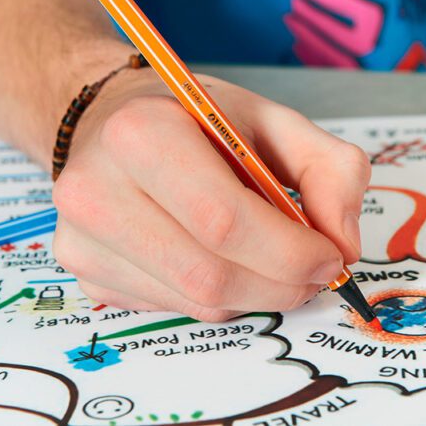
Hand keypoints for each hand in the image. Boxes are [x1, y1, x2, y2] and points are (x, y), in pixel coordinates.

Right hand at [52, 69, 370, 321]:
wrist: (110, 120)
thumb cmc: (192, 119)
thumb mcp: (272, 120)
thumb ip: (329, 170)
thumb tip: (344, 244)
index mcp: (141, 133)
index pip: (223, 220)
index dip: (290, 251)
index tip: (330, 256)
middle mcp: (95, 189)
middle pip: (210, 275)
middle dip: (281, 284)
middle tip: (315, 272)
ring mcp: (81, 239)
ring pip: (196, 302)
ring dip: (254, 294)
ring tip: (272, 261)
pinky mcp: (84, 272)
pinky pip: (173, 307)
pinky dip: (218, 296)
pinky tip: (220, 257)